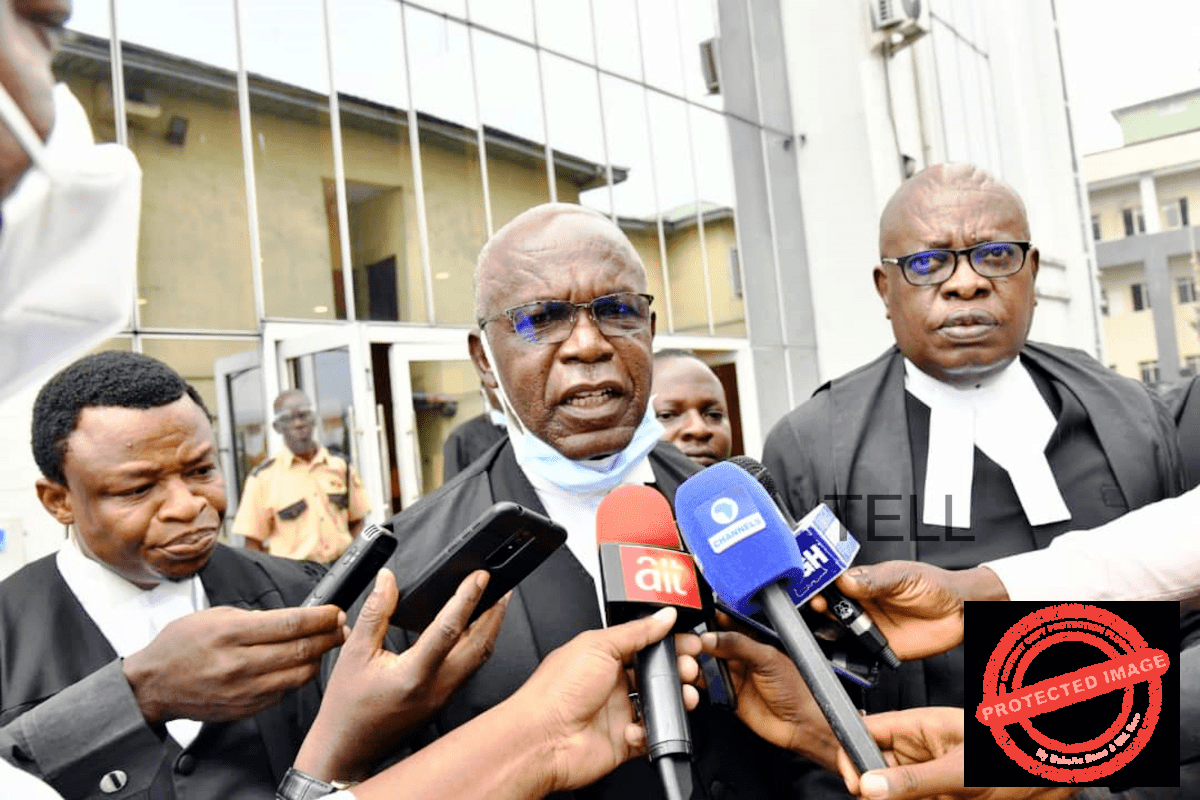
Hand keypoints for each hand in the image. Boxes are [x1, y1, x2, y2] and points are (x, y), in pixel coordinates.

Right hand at [122, 604, 344, 724]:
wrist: (153, 685)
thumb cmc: (181, 645)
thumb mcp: (215, 616)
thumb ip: (254, 618)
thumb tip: (292, 618)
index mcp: (231, 633)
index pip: (290, 624)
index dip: (320, 618)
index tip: (335, 612)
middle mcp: (239, 663)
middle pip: (300, 650)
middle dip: (329, 637)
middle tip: (341, 628)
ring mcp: (243, 690)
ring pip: (298, 675)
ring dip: (318, 659)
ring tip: (326, 645)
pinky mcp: (245, 708)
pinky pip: (284, 693)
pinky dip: (297, 678)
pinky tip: (300, 666)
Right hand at [296, 568, 508, 780]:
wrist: (347, 748)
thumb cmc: (347, 708)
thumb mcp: (354, 653)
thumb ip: (376, 612)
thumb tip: (387, 580)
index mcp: (413, 675)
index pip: (449, 629)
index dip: (467, 598)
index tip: (479, 577)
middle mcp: (436, 688)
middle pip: (479, 646)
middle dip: (495, 613)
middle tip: (500, 587)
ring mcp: (443, 698)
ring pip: (479, 659)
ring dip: (490, 629)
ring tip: (494, 604)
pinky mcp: (443, 702)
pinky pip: (470, 669)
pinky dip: (478, 645)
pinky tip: (473, 631)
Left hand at [517, 607, 699, 793]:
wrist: (542, 738)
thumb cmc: (556, 691)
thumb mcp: (599, 645)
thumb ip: (636, 632)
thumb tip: (663, 616)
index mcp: (603, 656)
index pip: (644, 645)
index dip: (668, 643)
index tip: (690, 643)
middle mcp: (610, 683)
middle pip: (656, 675)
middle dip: (678, 671)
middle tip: (689, 668)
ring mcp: (617, 713)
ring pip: (658, 705)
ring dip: (675, 701)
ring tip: (683, 696)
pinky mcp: (623, 740)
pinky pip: (650, 736)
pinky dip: (654, 732)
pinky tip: (641, 726)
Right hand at [688, 627, 839, 770]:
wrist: (800, 724)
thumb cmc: (797, 688)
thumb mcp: (767, 659)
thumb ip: (738, 645)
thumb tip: (710, 637)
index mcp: (753, 638)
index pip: (726, 621)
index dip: (710, 617)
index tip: (695, 617)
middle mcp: (740, 653)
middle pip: (710, 640)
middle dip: (697, 638)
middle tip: (691, 642)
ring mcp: (732, 672)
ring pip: (704, 659)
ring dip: (693, 658)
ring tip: (690, 659)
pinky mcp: (725, 692)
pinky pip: (705, 682)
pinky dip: (695, 678)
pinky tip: (693, 675)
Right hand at [811, 562, 1005, 659]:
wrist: (960, 612)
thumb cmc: (934, 585)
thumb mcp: (903, 576)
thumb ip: (874, 580)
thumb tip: (845, 579)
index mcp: (863, 582)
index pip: (834, 581)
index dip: (821, 583)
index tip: (814, 586)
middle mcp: (862, 604)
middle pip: (830, 605)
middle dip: (819, 605)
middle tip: (819, 604)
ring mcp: (868, 626)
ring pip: (838, 628)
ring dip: (828, 627)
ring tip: (828, 622)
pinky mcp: (878, 647)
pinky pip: (855, 651)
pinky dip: (844, 650)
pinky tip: (840, 644)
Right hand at [835, 708, 1074, 799]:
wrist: (1054, 769)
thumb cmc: (1015, 756)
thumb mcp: (962, 772)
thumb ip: (914, 779)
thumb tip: (869, 786)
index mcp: (918, 726)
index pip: (865, 732)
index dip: (853, 756)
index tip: (857, 784)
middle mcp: (919, 748)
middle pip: (874, 769)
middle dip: (876, 790)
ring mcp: (929, 773)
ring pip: (893, 792)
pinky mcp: (940, 795)